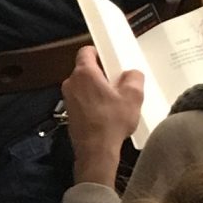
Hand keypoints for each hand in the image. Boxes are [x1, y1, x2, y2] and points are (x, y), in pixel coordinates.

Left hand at [61, 46, 144, 186]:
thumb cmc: (112, 122)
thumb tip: (132, 73)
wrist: (96, 150)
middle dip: (101, 73)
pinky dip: (91, 101)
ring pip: (83, 85)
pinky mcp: (69, 112)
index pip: (86, 51)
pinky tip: (105, 112)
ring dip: (96, 88)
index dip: (98, 51)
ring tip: (114, 100)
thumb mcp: (133, 97)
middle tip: (118, 82)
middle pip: (86, 69)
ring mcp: (68, 98)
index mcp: (84, 73)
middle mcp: (71, 83)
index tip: (109, 57)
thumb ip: (134, 78)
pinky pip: (81, 99)